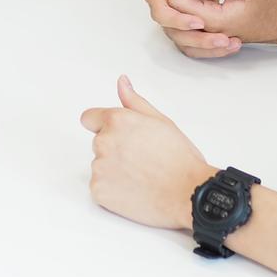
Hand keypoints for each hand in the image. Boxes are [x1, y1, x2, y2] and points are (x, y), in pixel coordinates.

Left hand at [80, 76, 212, 230]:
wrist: (187, 193)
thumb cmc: (179, 159)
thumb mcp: (161, 121)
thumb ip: (134, 101)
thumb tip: (122, 83)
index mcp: (116, 120)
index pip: (89, 119)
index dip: (104, 127)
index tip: (119, 137)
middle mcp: (103, 142)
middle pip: (99, 144)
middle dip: (115, 150)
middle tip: (141, 159)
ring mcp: (99, 168)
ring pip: (100, 167)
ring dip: (114, 171)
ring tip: (141, 177)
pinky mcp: (99, 191)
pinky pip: (100, 188)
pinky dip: (113, 191)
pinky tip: (134, 191)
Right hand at [143, 0, 240, 57]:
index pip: (161, 12)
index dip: (178, 20)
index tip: (199, 22)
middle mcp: (163, 7)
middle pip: (174, 32)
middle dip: (197, 39)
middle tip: (220, 40)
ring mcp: (175, 17)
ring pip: (186, 41)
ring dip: (207, 47)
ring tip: (229, 44)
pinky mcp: (188, 23)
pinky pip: (196, 41)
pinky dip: (212, 46)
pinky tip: (230, 44)